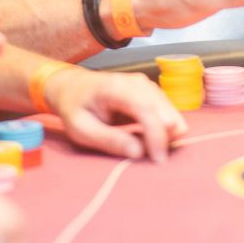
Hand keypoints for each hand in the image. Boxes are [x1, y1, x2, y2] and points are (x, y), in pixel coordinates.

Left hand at [45, 68, 187, 162]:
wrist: (73, 87)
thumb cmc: (75, 108)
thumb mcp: (80, 128)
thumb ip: (108, 140)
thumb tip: (138, 152)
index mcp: (115, 87)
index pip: (146, 109)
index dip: (156, 135)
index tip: (158, 159)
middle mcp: (136, 82)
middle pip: (164, 110)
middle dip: (165, 138)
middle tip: (154, 160)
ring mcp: (146, 85)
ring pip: (170, 112)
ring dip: (167, 135)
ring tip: (150, 151)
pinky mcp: (151, 92)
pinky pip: (168, 112)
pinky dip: (165, 130)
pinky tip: (153, 141)